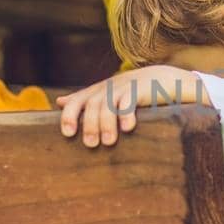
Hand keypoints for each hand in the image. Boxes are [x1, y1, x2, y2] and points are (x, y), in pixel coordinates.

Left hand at [56, 65, 207, 146]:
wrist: (163, 79)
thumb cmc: (131, 92)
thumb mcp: (105, 94)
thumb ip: (83, 98)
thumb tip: (59, 101)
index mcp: (98, 91)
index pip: (78, 101)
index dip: (70, 116)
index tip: (68, 134)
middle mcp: (108, 88)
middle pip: (92, 105)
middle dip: (89, 125)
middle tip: (91, 144)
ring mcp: (124, 87)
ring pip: (108, 104)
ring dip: (106, 124)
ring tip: (109, 142)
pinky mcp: (140, 89)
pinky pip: (129, 101)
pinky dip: (126, 114)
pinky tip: (127, 128)